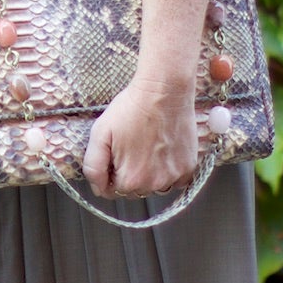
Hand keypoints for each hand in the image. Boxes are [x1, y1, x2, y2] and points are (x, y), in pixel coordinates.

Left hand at [82, 78, 198, 199]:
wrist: (164, 91)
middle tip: (130, 146)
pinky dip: (167, 170)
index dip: (109, 172)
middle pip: (134, 190)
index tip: (114, 154)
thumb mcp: (100, 134)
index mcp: (131, 180)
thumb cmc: (131, 109)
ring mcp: (174, 177)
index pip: (111, 191)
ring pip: (154, 186)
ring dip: (148, 174)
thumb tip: (98, 188)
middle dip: (128, 173)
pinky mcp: (189, 167)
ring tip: (146, 147)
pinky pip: (174, 180)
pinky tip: (162, 150)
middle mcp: (155, 184)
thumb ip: (93, 167)